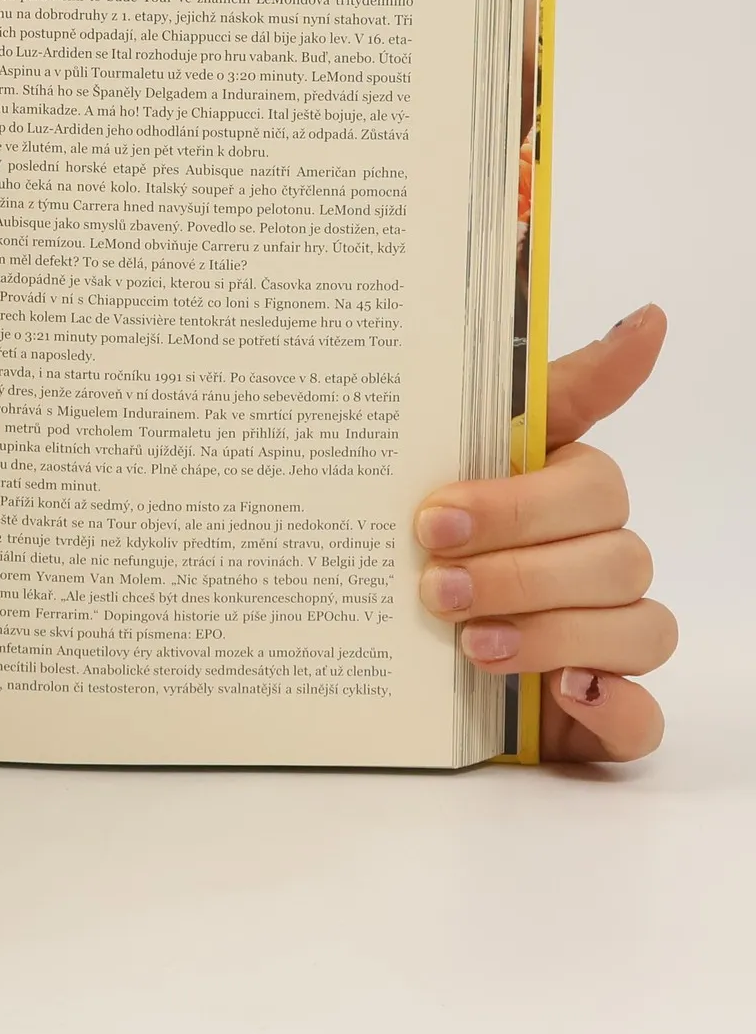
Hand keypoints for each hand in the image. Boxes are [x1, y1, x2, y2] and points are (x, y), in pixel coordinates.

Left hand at [416, 305, 674, 762]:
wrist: (385, 661)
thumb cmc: (429, 548)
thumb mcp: (444, 463)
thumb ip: (539, 395)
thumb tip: (649, 318)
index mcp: (563, 497)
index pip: (589, 478)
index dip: (526, 488)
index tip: (453, 496)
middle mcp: (596, 563)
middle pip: (611, 553)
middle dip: (518, 564)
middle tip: (432, 575)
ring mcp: (608, 639)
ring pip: (634, 626)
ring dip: (550, 630)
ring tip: (467, 638)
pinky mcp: (604, 712)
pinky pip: (644, 715)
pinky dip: (612, 705)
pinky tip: (561, 693)